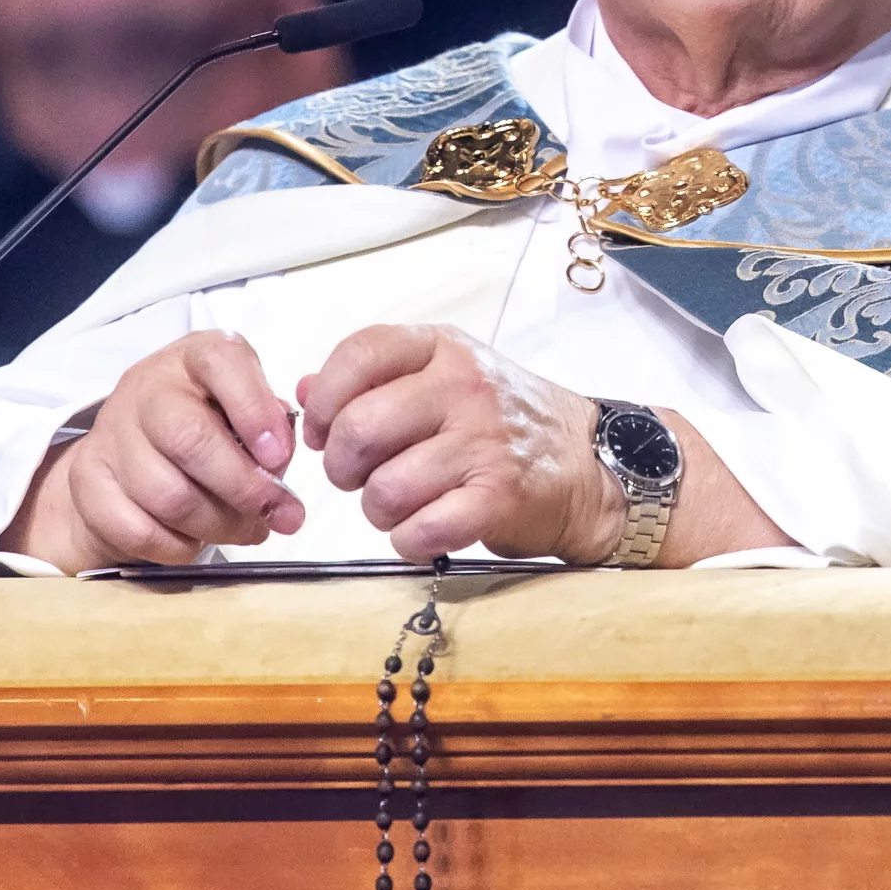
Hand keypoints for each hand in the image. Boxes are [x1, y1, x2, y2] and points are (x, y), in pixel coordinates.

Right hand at [4, 330, 305, 571]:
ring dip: (219, 525)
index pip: (220, 362)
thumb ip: (272, 429)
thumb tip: (278, 465)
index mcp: (193, 358)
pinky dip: (179, 546)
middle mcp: (146, 388)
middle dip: (242, 486)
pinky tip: (197, 540)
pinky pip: (138, 530)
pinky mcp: (88, 482)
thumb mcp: (244, 411)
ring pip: (167, 495)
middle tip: (276, 512)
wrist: (126, 453)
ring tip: (247, 530)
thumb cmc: (205, 426)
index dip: (253, 410)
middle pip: (188, 437)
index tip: (278, 456)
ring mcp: (110, 434)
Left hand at [300, 325, 623, 563]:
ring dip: (379, 511)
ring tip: (403, 504)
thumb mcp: (445, 378)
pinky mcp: (497, 497)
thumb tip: (304, 390)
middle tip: (362, 476)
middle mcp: (463, 387)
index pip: (358, 355)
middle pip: (359, 429)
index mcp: (443, 349)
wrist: (586, 464)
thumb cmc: (505, 422)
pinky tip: (424, 530)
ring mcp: (482, 441)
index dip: (325, 401)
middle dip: (344, 467)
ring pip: (383, 489)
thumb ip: (376, 379)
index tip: (326, 431)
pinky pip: (419, 530)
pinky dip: (409, 541)